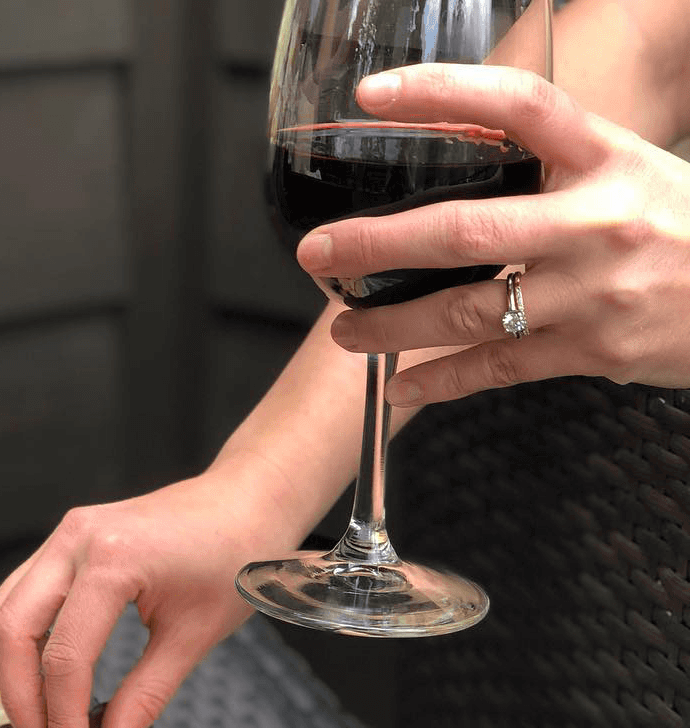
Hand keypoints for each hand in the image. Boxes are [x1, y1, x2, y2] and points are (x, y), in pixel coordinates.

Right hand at [0, 466, 296, 727]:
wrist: (246, 502)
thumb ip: (145, 697)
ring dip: (14, 671)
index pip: (65, 656)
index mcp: (113, 561)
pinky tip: (45, 678)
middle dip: (21, 699)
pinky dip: (25, 641)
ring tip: (41, 722)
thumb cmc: (235, 558)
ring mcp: (66, 535)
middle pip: (12, 629)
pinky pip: (23, 594)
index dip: (62, 721)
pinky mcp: (67, 540)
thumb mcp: (195, 637)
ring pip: (6, 610)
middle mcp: (76, 540)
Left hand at [295, 63, 689, 404]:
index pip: (519, 105)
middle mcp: (596, 222)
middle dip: (375, 245)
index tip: (373, 97)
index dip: (441, 93)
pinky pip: (498, 369)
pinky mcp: (591, 352)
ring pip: (468, 312)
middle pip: (464, 229)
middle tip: (316, 253)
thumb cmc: (685, 229)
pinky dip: (440, 383)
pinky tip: (400, 390)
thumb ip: (557, 170)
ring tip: (342, 332)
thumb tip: (466, 168)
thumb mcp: (633, 172)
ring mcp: (591, 293)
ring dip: (392, 327)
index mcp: (607, 158)